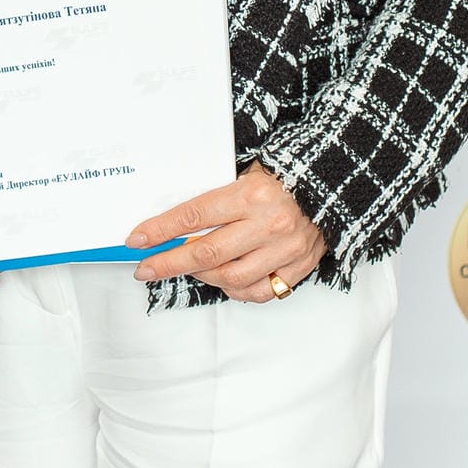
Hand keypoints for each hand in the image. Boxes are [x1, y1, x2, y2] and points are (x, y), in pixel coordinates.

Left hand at [126, 164, 324, 300]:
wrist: (330, 187)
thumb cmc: (281, 178)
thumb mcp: (245, 175)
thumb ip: (215, 200)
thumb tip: (172, 225)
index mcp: (252, 194)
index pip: (195, 216)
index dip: (161, 230)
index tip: (137, 240)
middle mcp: (268, 224)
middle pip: (207, 253)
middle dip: (169, 262)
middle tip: (146, 268)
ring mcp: (285, 250)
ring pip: (230, 277)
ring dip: (201, 276)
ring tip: (186, 268)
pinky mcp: (298, 268)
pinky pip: (258, 292)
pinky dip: (234, 290)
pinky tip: (222, 280)